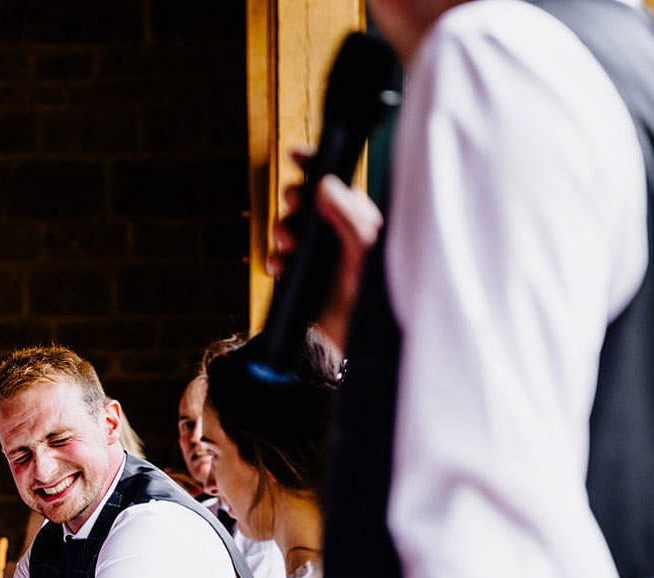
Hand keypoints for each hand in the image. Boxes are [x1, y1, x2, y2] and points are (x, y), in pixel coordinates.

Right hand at [269, 151, 383, 355]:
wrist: (362, 343)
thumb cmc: (378, 297)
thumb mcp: (368, 253)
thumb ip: (350, 217)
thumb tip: (324, 184)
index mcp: (360, 219)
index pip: (337, 183)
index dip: (316, 166)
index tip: (296, 157)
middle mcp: (338, 233)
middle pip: (306, 202)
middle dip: (294, 201)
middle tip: (294, 206)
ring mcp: (319, 256)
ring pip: (289, 229)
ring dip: (282, 232)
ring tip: (287, 246)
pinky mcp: (303, 279)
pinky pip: (280, 260)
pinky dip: (275, 259)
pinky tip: (277, 267)